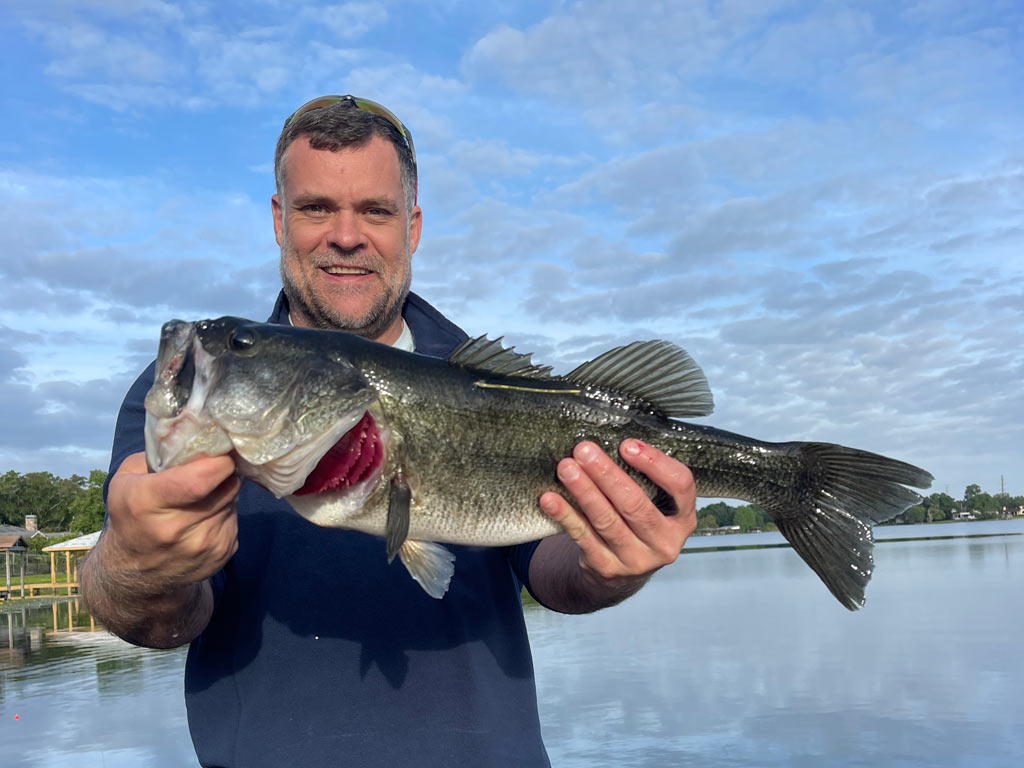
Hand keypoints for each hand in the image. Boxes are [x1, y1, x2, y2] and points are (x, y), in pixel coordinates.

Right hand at [103, 451, 240, 591]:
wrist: (134, 573)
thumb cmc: (131, 514)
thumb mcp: (128, 478)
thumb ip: (159, 452)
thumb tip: (196, 430)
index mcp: (147, 503)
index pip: (199, 480)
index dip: (218, 462)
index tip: (220, 452)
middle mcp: (175, 529)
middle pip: (224, 488)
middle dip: (224, 472)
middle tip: (214, 467)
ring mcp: (201, 546)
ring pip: (233, 502)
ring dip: (224, 493)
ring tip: (204, 495)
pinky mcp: (220, 556)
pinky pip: (235, 519)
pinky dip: (225, 512)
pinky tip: (207, 515)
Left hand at [539, 439, 695, 589]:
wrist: (622, 575)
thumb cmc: (636, 523)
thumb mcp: (654, 505)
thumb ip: (643, 479)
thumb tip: (607, 440)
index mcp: (683, 519)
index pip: (680, 486)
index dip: (655, 463)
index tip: (626, 445)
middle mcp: (664, 542)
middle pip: (635, 504)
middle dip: (607, 474)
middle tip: (584, 450)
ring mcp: (636, 559)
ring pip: (606, 520)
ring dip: (584, 491)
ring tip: (566, 468)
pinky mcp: (608, 569)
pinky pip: (583, 537)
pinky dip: (565, 516)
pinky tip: (550, 499)